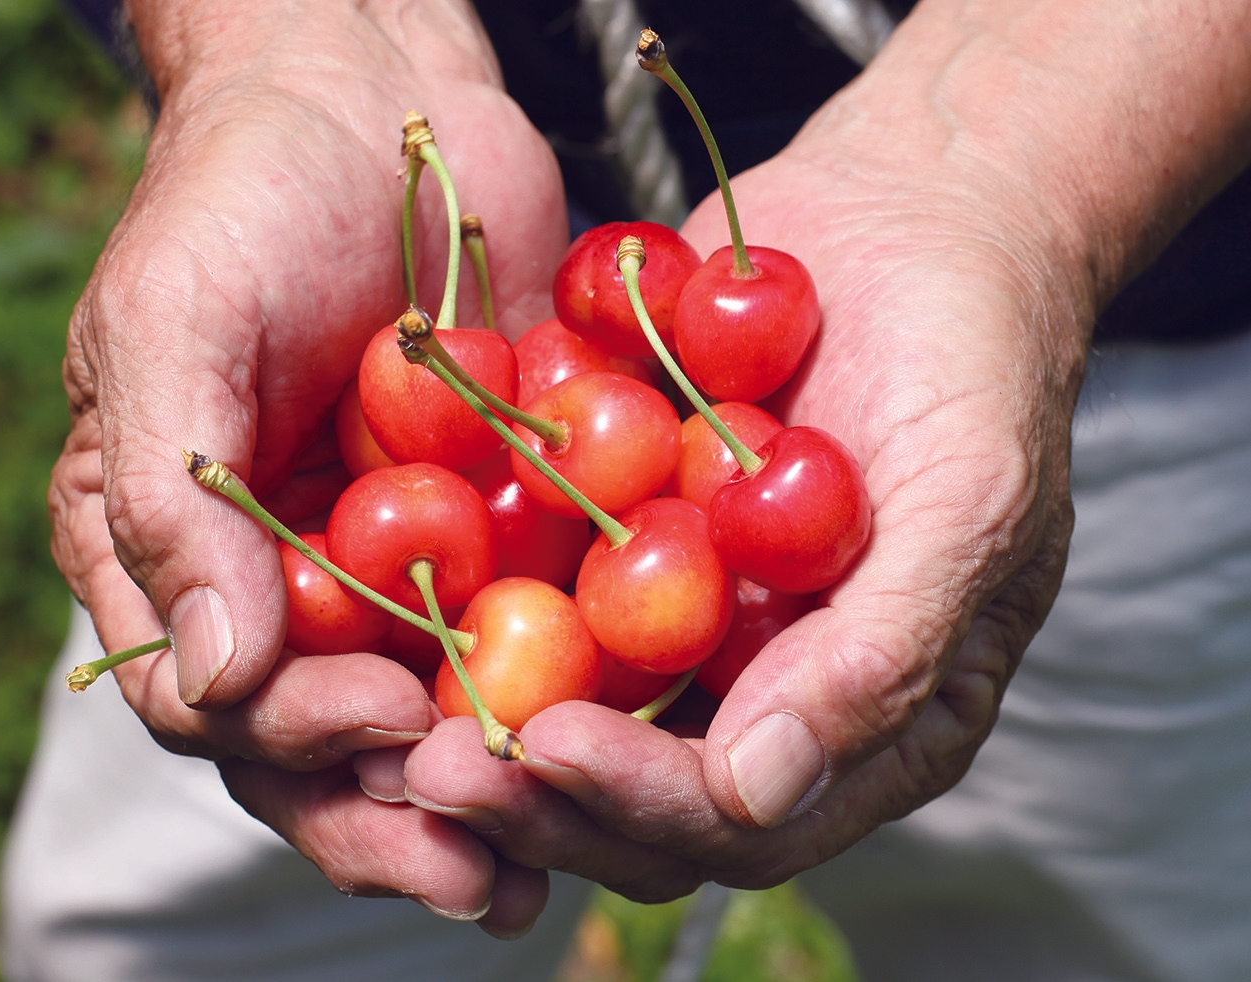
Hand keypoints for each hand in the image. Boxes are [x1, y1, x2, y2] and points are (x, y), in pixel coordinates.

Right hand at [47, 0, 566, 931]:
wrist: (376, 101)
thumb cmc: (244, 195)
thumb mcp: (172, 327)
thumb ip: (174, 505)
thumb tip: (215, 680)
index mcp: (176, 555)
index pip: (211, 702)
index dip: (291, 744)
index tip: (383, 729)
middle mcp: (279, 581)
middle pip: (324, 743)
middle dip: (398, 810)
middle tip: (481, 869)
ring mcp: (386, 564)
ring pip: (429, 710)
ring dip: (487, 788)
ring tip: (547, 869)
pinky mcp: (488, 527)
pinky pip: (519, 626)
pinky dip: (561, 690)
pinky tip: (621, 743)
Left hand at [395, 0, 1250, 897]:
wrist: (908, 216)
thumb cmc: (971, 356)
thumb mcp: (967, 500)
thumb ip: (882, 655)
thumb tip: (758, 796)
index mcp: (865, 718)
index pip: (742, 817)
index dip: (640, 800)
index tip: (546, 749)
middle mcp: (762, 687)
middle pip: (633, 790)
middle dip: (531, 792)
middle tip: (425, 763)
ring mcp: (685, 618)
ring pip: (567, 710)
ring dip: (473, 719)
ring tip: (378, 704)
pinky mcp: (621, 542)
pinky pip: (536, 592)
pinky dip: (470, 603)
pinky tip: (386, 594)